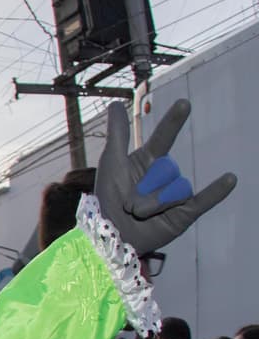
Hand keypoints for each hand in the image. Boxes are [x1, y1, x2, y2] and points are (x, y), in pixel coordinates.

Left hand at [94, 99, 234, 254]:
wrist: (109, 235)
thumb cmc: (107, 198)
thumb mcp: (111, 163)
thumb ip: (117, 134)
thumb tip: (116, 103)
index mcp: (148, 161)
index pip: (164, 137)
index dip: (173, 121)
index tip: (184, 103)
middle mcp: (164, 176)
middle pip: (168, 169)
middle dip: (145, 188)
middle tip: (128, 203)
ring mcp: (176, 195)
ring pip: (178, 188)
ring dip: (155, 203)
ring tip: (139, 213)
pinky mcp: (184, 213)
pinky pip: (204, 200)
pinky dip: (217, 191)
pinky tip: (230, 179)